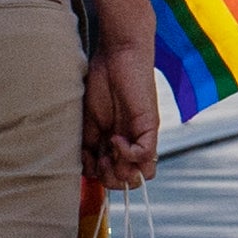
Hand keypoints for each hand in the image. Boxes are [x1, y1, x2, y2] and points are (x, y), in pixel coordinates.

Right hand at [84, 40, 162, 191]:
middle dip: (110, 180)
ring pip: (142, 174)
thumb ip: (88, 145)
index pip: (115, 176)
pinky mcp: (150, 127)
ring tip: (107, 154)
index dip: (101, 177)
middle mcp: (132, 143)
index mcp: (116, 143)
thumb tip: (87, 169)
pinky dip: (129, 154)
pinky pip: (146, 155)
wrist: (116, 55)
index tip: (88, 162)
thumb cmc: (101, 82)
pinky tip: (115, 139)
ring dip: (121, 172)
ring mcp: (142, 136)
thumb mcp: (88, 120)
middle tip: (98, 162)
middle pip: (129, 181)